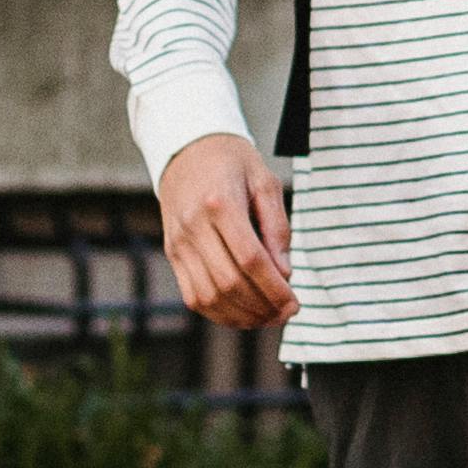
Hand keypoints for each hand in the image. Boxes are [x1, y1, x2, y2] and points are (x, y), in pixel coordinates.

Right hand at [157, 134, 295, 331]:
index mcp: (220, 203)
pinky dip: (219, 313)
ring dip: (241, 316)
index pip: (250, 259)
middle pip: (229, 282)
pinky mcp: (172, 253)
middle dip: (262, 306)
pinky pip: (193, 296)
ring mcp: (178, 243)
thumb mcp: (265, 182)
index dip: (274, 289)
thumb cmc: (233, 163)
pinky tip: (243, 314)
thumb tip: (285, 273)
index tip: (295, 304)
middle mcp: (194, 226)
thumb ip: (277, 228)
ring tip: (268, 318)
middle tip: (286, 314)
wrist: (186, 150)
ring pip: (209, 296)